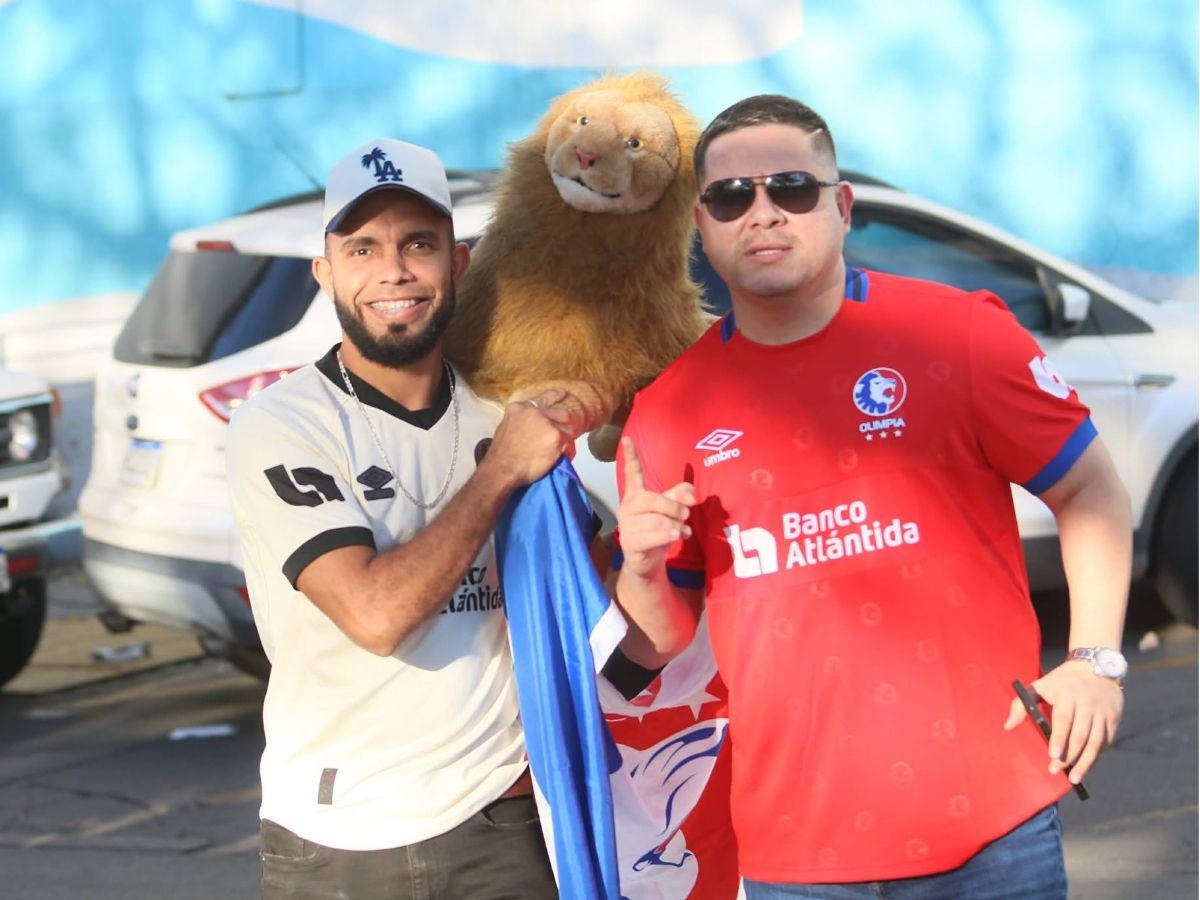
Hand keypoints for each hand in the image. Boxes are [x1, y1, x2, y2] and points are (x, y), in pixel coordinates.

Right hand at [485, 390, 570, 486]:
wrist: (502, 468)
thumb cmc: (501, 454)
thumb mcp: (506, 427)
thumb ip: (521, 420)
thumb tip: (532, 425)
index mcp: (520, 408)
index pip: (543, 399)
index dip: (555, 396)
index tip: (563, 394)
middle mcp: (535, 412)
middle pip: (561, 413)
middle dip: (565, 422)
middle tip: (567, 432)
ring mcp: (548, 424)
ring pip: (567, 429)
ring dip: (565, 438)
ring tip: (559, 449)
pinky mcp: (557, 437)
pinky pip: (569, 443)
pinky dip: (567, 451)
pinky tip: (561, 456)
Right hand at [617, 437, 695, 578]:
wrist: (647, 561)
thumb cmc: (658, 530)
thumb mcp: (671, 510)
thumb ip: (681, 496)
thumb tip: (693, 494)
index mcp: (636, 494)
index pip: (632, 473)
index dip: (631, 456)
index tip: (627, 438)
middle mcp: (628, 507)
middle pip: (652, 499)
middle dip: (674, 507)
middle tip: (686, 516)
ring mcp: (626, 526)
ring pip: (657, 520)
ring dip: (676, 527)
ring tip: (682, 532)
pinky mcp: (629, 543)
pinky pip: (652, 536)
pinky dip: (668, 536)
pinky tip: (676, 537)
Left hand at [1004, 660, 1123, 783]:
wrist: (1094, 665)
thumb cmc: (1060, 681)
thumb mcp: (1039, 685)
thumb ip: (1021, 705)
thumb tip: (1008, 726)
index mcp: (1067, 694)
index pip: (1064, 719)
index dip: (1058, 738)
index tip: (1052, 755)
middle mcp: (1088, 703)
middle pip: (1080, 735)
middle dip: (1069, 756)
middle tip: (1055, 771)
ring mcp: (1103, 712)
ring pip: (1096, 742)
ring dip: (1085, 763)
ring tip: (1074, 778)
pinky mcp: (1113, 718)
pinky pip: (1105, 742)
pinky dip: (1096, 756)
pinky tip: (1086, 766)